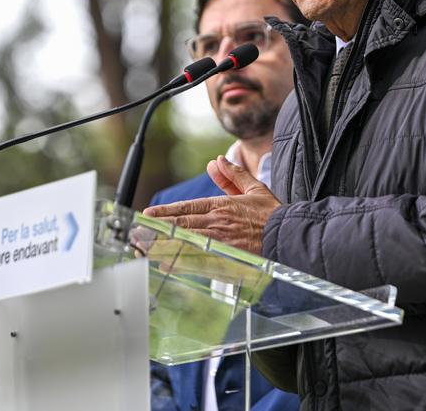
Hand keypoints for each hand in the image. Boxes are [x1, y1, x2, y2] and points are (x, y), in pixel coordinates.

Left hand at [143, 156, 281, 254]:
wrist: (290, 237)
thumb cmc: (273, 215)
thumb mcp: (253, 188)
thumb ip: (232, 175)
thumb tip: (216, 161)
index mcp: (222, 206)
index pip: (187, 208)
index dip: (165, 212)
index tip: (147, 214)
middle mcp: (218, 223)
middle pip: (180, 225)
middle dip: (156, 229)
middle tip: (135, 232)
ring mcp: (220, 242)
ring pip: (185, 243)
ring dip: (162, 245)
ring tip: (143, 247)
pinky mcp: (226, 259)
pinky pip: (198, 261)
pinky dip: (180, 263)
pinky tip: (166, 264)